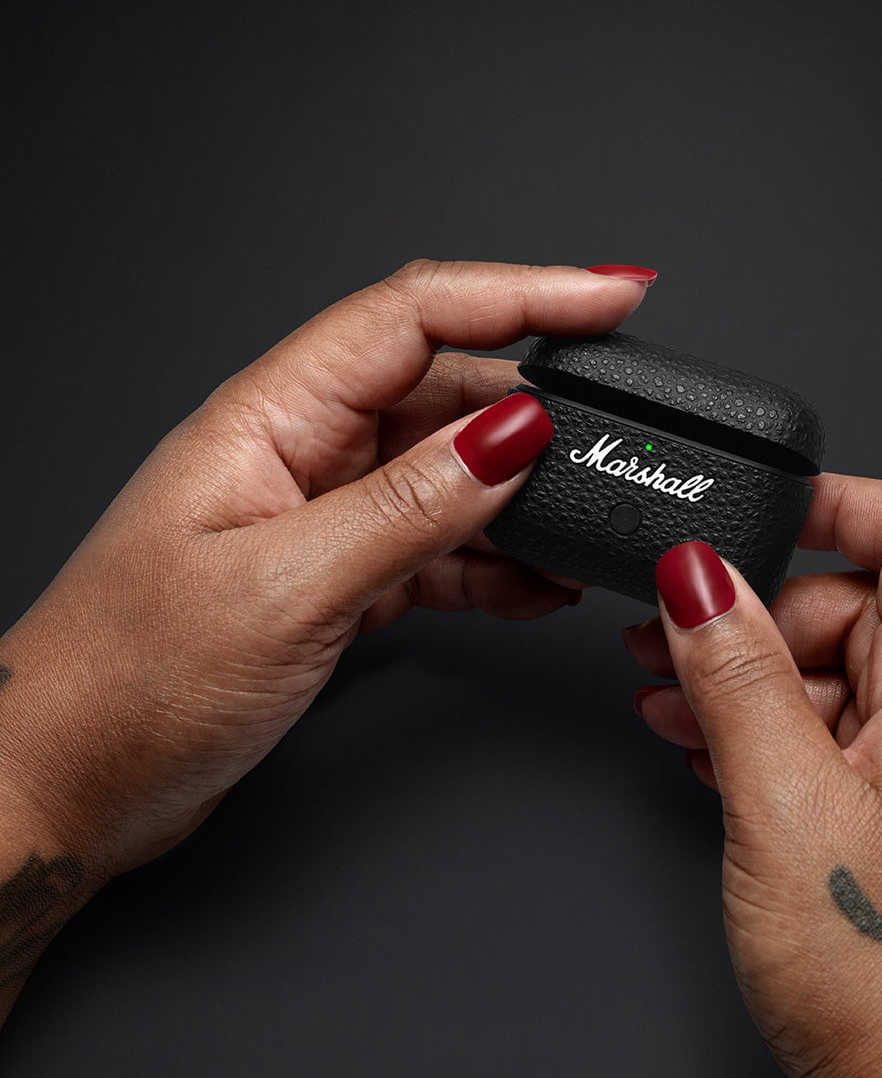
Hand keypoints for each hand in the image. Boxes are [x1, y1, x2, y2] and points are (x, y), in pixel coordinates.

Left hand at [0, 259, 648, 910]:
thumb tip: (515, 436)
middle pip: (447, 387)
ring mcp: (326, 512)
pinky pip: (440, 545)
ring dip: (524, 498)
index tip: (611, 296)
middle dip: (540, 408)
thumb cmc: (127, 681)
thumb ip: (410, 508)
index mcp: (272, 416)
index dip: (523, 292)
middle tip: (614, 442)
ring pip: (453, 471)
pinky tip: (534, 588)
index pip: (416, 314)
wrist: (70, 784)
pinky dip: (494, 562)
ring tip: (580, 533)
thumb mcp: (284, 588)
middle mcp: (304, 449)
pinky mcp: (341, 573)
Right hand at [623, 476, 881, 1077]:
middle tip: (671, 637)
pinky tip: (701, 744)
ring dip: (746, 673)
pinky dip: (764, 725)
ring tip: (666, 693)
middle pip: (860, 602)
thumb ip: (736, 674)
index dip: (841, 502)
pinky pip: (831, 732)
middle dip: (759, 609)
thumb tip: (696, 574)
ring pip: (834, 670)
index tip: (755, 514)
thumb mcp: (783, 804)